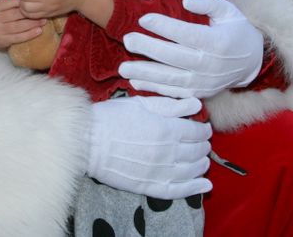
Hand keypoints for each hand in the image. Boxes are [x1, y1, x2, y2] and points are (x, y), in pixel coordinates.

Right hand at [0, 0, 44, 49]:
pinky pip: (18, 37)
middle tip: (44, 12)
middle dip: (31, 13)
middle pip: (17, 15)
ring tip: (44, 21)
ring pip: (19, 26)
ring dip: (33, 24)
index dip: (26, 2)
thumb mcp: (0, 7)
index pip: (13, 2)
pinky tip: (39, 31)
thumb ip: (11, 3)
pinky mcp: (2, 40)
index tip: (37, 1)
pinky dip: (30, 34)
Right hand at [87, 96, 211, 198]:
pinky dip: (194, 189)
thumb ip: (171, 105)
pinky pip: (178, 190)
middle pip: (197, 151)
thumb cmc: (112, 117)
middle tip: (202, 143)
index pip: (196, 131)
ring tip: (203, 161)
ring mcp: (159, 171)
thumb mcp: (142, 103)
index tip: (203, 128)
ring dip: (201, 165)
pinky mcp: (149, 186)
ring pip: (191, 171)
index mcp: (167, 129)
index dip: (203, 129)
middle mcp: (168, 152)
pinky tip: (204, 186)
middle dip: (203, 146)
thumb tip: (197, 104)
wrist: (88, 141)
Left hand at [119, 0, 263, 98]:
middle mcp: (210, 65)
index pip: (187, 35)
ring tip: (123, 68)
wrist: (251, 63)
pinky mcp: (198, 93)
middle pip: (175, 57)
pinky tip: (135, 83)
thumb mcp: (229, 11)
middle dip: (149, 49)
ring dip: (145, 74)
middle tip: (127, 40)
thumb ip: (209, 2)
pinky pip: (173, 93)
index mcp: (218, 43)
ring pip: (170, 79)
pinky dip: (153, 90)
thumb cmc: (236, 30)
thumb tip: (186, 0)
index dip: (164, 27)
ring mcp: (203, 82)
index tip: (143, 19)